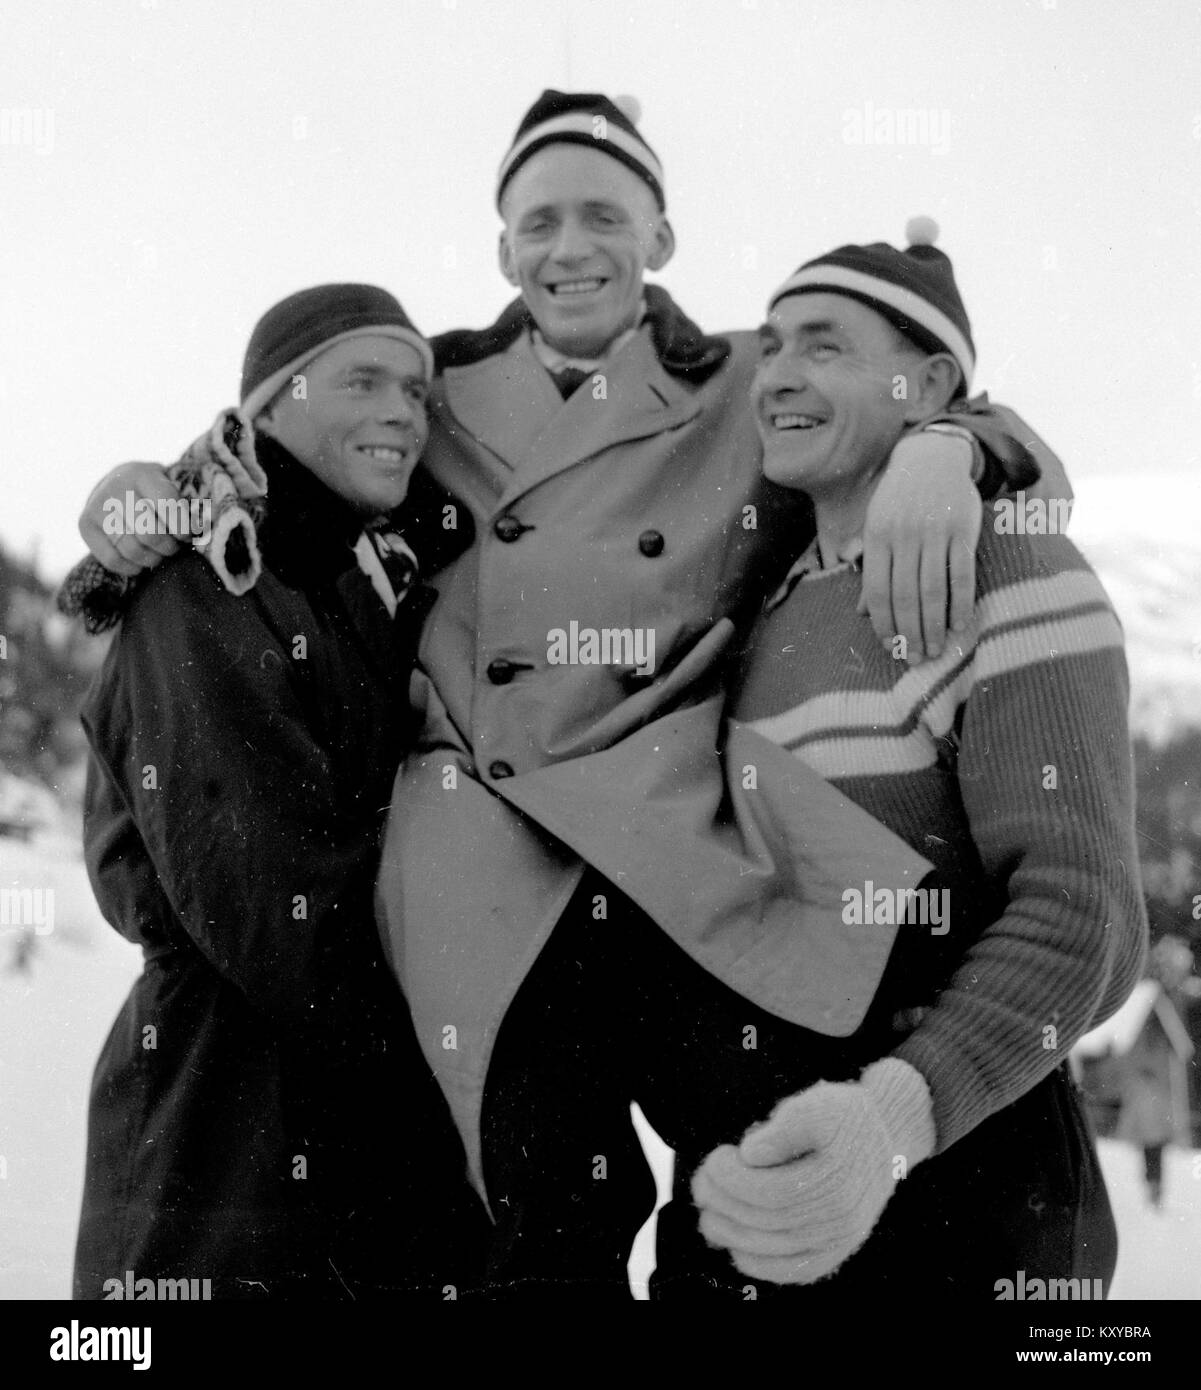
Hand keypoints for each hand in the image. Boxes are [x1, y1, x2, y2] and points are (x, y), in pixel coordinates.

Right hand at [79, 461, 182, 575]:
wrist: (116, 482)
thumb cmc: (155, 491)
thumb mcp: (170, 486)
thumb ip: (185, 505)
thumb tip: (201, 531)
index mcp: (142, 474)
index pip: (167, 505)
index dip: (182, 527)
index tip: (189, 536)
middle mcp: (116, 488)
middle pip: (149, 533)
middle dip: (168, 547)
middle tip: (175, 548)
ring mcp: (96, 506)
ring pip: (131, 549)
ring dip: (153, 559)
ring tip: (160, 555)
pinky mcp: (84, 525)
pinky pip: (111, 559)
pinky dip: (132, 567)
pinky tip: (141, 563)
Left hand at [691, 1058, 934, 1285]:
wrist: (887, 1135)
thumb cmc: (847, 1116)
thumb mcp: (818, 1105)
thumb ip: (783, 1128)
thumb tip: (750, 1154)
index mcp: (834, 1182)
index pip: (768, 1192)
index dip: (732, 1179)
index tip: (715, 1157)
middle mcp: (839, 1220)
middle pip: (765, 1222)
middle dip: (723, 1203)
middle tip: (700, 1182)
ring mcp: (839, 1241)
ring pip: (774, 1250)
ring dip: (730, 1235)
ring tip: (707, 1213)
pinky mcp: (836, 1251)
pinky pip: (794, 1271)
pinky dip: (761, 1265)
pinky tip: (736, 1249)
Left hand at [859, 432, 981, 661]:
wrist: (931, 458)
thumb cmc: (898, 501)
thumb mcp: (875, 527)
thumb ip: (870, 569)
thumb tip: (862, 613)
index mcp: (877, 536)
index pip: (878, 591)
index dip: (883, 623)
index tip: (889, 647)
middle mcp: (904, 535)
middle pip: (905, 596)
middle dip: (909, 633)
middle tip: (914, 659)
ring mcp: (934, 532)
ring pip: (932, 589)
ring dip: (934, 625)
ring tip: (936, 650)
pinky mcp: (963, 529)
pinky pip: (962, 574)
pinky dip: (960, 602)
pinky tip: (959, 625)